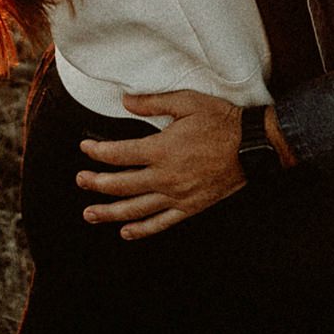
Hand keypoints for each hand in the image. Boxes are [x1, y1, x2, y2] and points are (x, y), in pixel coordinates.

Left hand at [75, 89, 244, 238]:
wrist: (253, 146)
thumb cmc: (221, 120)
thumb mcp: (187, 101)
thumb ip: (153, 102)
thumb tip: (125, 101)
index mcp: (162, 149)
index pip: (119, 154)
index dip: (98, 152)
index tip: (85, 148)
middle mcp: (165, 176)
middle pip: (121, 184)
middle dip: (96, 183)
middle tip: (80, 180)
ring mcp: (177, 195)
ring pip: (136, 208)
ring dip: (109, 212)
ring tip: (90, 214)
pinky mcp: (190, 207)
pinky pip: (161, 222)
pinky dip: (142, 230)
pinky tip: (126, 232)